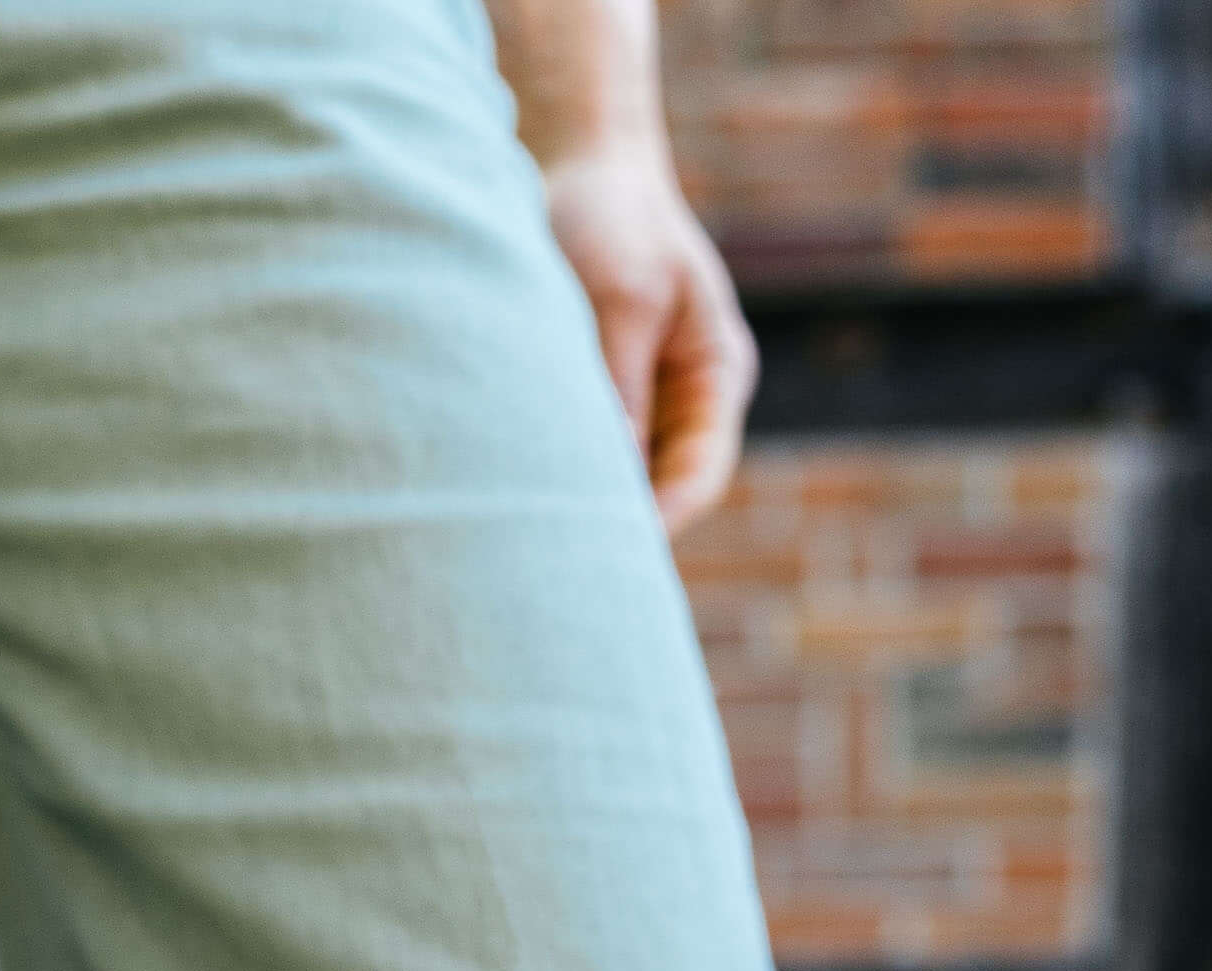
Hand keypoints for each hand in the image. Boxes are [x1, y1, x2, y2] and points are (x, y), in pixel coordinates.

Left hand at [538, 136, 757, 534]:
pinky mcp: (587, 387)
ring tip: (515, 539)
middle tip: (545, 573)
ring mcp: (634, 394)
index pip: (699, 478)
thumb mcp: (621, 296)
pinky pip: (572, 446)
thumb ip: (616, 384)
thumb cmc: (610, 215)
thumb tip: (606, 476)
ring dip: (570, 499)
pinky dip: (544, 467)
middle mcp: (680, 396)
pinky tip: (498, 489)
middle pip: (655, 490)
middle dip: (610, 528)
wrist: (576, 156)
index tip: (605, 559)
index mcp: (714, 375)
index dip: (656, 525)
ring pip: (611, 474)